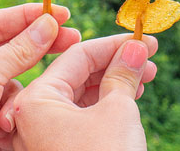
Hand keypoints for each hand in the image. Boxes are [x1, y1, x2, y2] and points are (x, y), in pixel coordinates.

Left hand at [0, 34, 157, 150]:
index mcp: (35, 101)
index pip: (77, 56)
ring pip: (79, 98)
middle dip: (115, 63)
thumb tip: (133, 49)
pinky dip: (104, 107)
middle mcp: (31, 118)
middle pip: (76, 75)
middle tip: (148, 56)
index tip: (144, 39)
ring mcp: (41, 140)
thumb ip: (122, 75)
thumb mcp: (117, 112)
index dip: (114, 44)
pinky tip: (129, 97)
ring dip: (113, 83)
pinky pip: (78, 120)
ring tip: (145, 76)